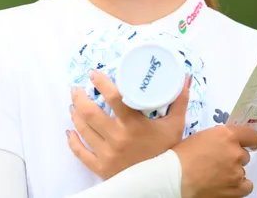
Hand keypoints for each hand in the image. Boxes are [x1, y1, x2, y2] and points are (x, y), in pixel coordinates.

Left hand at [66, 69, 191, 179]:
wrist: (165, 182)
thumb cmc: (168, 151)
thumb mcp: (176, 125)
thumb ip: (179, 100)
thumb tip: (185, 77)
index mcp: (134, 125)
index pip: (113, 98)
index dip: (100, 83)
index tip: (92, 74)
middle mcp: (118, 138)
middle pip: (91, 113)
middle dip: (80, 98)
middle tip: (77, 89)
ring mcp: (108, 154)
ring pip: (83, 130)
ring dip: (76, 115)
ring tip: (74, 105)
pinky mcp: (102, 169)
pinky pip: (81, 153)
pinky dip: (73, 142)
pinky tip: (70, 131)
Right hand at [173, 125, 256, 197]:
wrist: (176, 177)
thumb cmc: (182, 155)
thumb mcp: (200, 136)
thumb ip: (217, 136)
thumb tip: (224, 140)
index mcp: (227, 135)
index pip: (251, 135)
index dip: (251, 140)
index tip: (250, 144)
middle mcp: (236, 152)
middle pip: (244, 154)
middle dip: (234, 156)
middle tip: (219, 160)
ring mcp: (237, 171)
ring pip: (242, 170)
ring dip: (233, 170)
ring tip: (217, 174)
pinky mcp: (236, 188)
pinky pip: (246, 185)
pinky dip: (239, 185)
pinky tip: (227, 184)